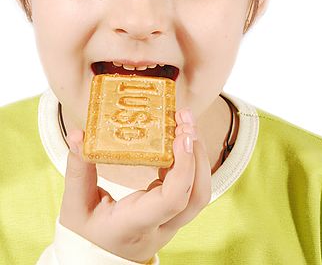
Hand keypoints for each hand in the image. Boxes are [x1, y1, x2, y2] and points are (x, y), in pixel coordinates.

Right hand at [59, 109, 210, 262]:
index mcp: (134, 225)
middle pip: (195, 196)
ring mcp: (169, 223)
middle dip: (197, 154)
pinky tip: (176, 138)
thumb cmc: (84, 235)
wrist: (94, 260)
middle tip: (185, 120)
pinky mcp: (172, 213)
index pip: (172, 201)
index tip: (181, 136)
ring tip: (185, 123)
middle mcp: (159, 227)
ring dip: (197, 155)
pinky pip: (190, 188)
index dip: (183, 167)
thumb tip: (77, 134)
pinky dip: (189, 160)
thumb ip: (77, 171)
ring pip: (198, 193)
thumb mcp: (74, 207)